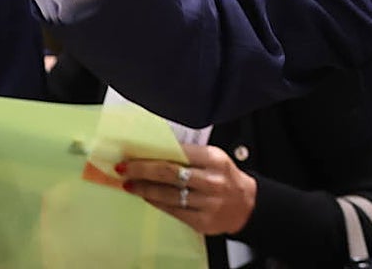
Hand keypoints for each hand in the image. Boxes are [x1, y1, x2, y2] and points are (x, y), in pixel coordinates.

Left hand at [119, 144, 257, 235]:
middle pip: (170, 173)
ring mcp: (207, 202)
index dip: (154, 154)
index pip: (179, 153)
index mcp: (215, 159)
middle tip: (125, 169)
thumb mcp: (215, 159)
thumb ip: (191, 154)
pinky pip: (173, 210)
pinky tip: (147, 197)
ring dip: (145, 189)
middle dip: (142, 170)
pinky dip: (157, 203)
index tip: (134, 154)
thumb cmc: (226, 178)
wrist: (247, 205)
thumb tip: (156, 150)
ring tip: (130, 185)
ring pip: (168, 194)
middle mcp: (212, 180)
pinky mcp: (202, 221)